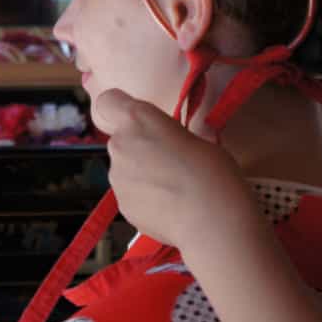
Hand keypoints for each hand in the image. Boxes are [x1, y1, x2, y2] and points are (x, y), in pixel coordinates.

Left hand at [94, 89, 258, 250]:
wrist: (212, 220)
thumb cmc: (213, 171)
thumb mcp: (197, 138)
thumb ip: (172, 137)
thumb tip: (175, 145)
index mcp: (138, 119)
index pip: (108, 101)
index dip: (119, 108)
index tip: (137, 119)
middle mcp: (120, 143)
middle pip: (120, 139)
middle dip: (138, 148)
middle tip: (168, 162)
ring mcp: (117, 176)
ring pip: (125, 169)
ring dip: (141, 175)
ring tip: (173, 191)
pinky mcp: (121, 205)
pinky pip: (130, 195)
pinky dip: (144, 200)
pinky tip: (170, 208)